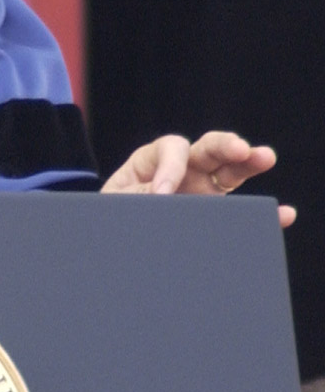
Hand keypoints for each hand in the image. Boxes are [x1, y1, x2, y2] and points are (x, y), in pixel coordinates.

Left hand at [101, 131, 292, 226]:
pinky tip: (281, 214)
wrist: (112, 246)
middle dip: (224, 145)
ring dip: (249, 163)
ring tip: (264, 157)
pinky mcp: (214, 215)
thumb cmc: (109, 217)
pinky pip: (241, 211)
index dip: (170, 167)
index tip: (163, 193)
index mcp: (153, 162)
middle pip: (208, 149)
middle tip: (240, 148)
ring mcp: (202, 193)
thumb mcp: (114, 204)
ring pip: (230, 171)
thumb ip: (134, 198)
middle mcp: (183, 172)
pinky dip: (263, 213)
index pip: (171, 148)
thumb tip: (159, 196)